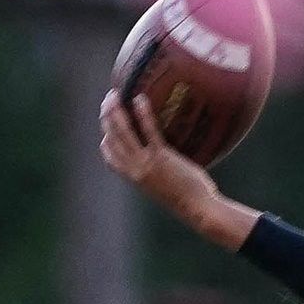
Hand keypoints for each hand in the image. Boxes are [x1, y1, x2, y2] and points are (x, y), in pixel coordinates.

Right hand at [98, 91, 218, 222]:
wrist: (197, 209)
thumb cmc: (187, 199)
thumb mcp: (163, 187)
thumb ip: (155, 172)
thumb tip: (161, 158)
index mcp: (134, 178)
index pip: (109, 157)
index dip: (106, 139)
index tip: (108, 125)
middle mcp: (134, 170)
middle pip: (112, 138)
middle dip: (106, 116)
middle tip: (110, 99)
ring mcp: (146, 163)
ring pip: (123, 132)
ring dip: (116, 110)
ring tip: (116, 94)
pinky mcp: (162, 157)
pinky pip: (148, 130)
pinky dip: (142, 113)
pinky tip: (140, 99)